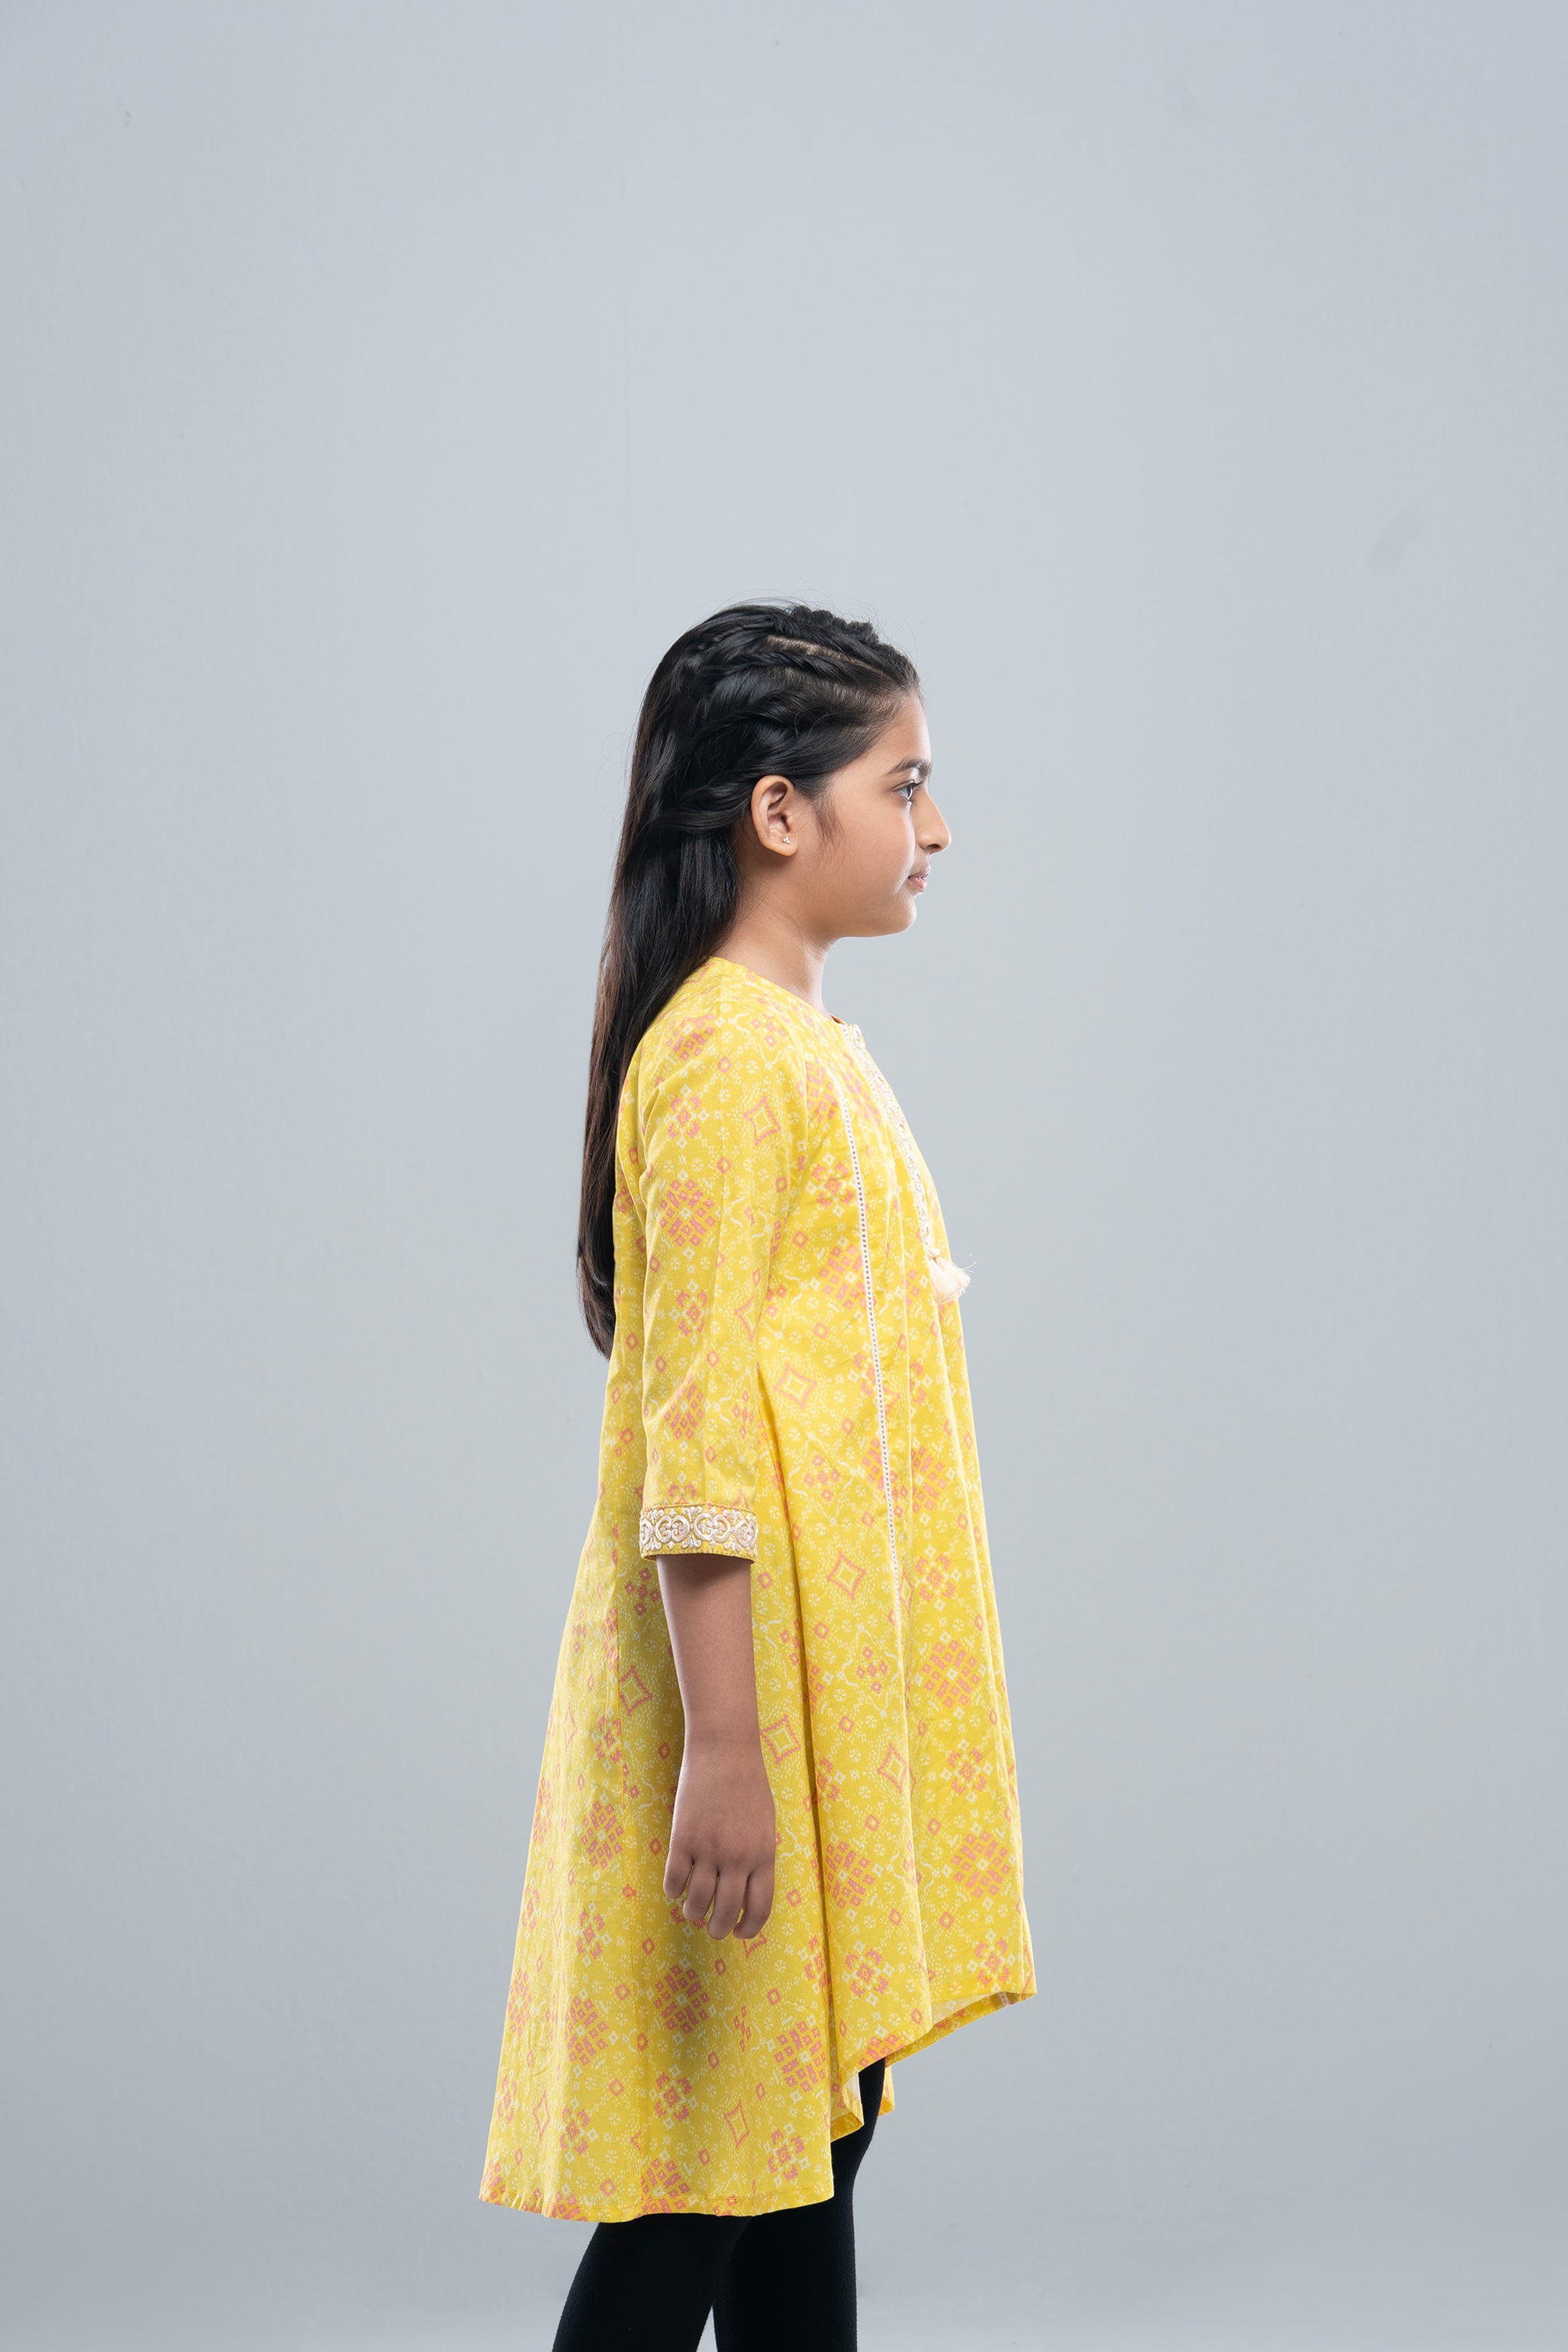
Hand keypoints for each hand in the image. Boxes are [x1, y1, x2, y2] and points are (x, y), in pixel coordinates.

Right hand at [663, 1732, 775, 1938]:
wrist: (725, 1749)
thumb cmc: (748, 1785)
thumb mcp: (764, 1825)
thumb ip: (758, 1859)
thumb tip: (746, 1895)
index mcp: (763, 1855)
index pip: (759, 1909)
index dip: (748, 1929)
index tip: (740, 1933)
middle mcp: (737, 1857)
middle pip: (726, 1913)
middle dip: (718, 1929)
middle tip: (712, 1929)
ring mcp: (708, 1848)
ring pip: (696, 1902)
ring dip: (693, 1914)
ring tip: (692, 1912)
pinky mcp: (683, 1838)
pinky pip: (674, 1880)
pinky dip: (673, 1891)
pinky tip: (676, 1889)